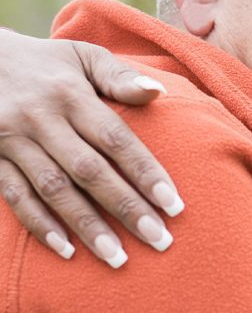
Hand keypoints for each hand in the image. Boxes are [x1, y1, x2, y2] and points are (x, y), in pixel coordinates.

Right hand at [0, 30, 182, 265]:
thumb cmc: (45, 61)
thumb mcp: (82, 55)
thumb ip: (119, 77)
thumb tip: (160, 92)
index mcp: (71, 94)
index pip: (116, 140)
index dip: (146, 173)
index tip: (175, 205)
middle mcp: (42, 120)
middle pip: (90, 171)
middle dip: (126, 208)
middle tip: (160, 240)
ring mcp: (13, 142)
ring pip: (54, 190)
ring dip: (87, 226)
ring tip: (118, 258)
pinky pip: (15, 197)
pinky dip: (40, 225)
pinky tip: (67, 250)